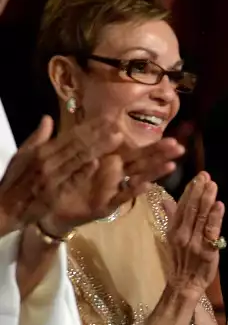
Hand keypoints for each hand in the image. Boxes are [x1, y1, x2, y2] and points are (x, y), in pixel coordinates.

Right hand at [1, 116, 132, 236]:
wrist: (4, 207)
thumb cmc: (16, 180)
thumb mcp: (22, 156)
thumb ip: (37, 137)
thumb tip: (47, 118)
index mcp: (42, 150)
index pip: (71, 135)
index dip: (91, 126)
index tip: (108, 118)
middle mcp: (48, 161)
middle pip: (78, 144)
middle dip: (99, 133)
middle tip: (119, 123)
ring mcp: (51, 177)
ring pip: (78, 159)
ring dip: (98, 147)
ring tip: (117, 138)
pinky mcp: (53, 194)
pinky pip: (69, 182)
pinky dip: (81, 173)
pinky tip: (96, 164)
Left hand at [40, 133, 183, 237]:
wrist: (54, 208)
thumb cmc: (68, 181)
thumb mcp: (77, 156)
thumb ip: (88, 139)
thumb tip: (108, 122)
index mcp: (112, 161)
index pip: (137, 151)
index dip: (155, 146)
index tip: (173, 138)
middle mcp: (117, 175)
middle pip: (143, 163)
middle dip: (161, 155)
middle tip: (179, 147)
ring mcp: (114, 190)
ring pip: (137, 178)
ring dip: (154, 171)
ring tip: (171, 164)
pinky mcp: (106, 204)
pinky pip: (120, 196)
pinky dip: (133, 191)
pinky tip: (145, 184)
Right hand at [165, 172, 223, 293]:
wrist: (184, 283)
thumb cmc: (181, 259)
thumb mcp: (172, 237)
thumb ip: (171, 217)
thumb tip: (164, 199)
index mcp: (173, 229)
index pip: (181, 206)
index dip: (190, 190)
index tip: (197, 177)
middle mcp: (182, 234)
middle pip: (190, 209)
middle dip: (198, 190)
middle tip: (206, 175)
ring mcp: (194, 242)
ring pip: (200, 217)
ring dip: (207, 200)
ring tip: (212, 185)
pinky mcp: (207, 250)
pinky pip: (211, 231)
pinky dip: (215, 217)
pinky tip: (220, 205)